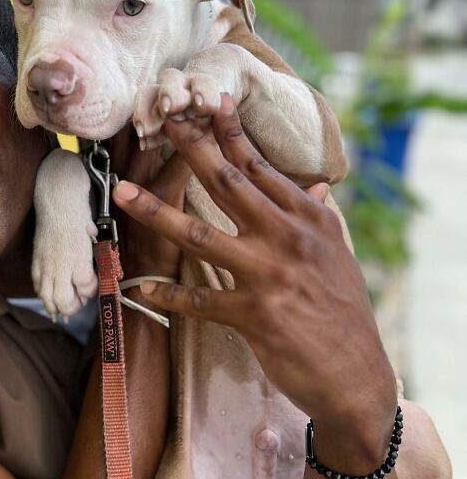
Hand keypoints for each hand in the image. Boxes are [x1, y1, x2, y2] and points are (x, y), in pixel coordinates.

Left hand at [113, 96, 396, 455]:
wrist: (356, 374)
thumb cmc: (344, 311)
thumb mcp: (338, 255)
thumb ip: (318, 218)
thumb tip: (316, 186)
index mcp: (307, 220)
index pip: (261, 168)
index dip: (230, 134)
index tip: (207, 105)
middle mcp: (288, 238)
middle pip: (228, 184)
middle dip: (190, 149)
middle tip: (162, 120)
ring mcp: (269, 275)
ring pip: (201, 234)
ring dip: (156, 213)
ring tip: (123, 193)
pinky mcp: (254, 314)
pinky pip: (199, 300)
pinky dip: (168, 295)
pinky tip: (140, 287)